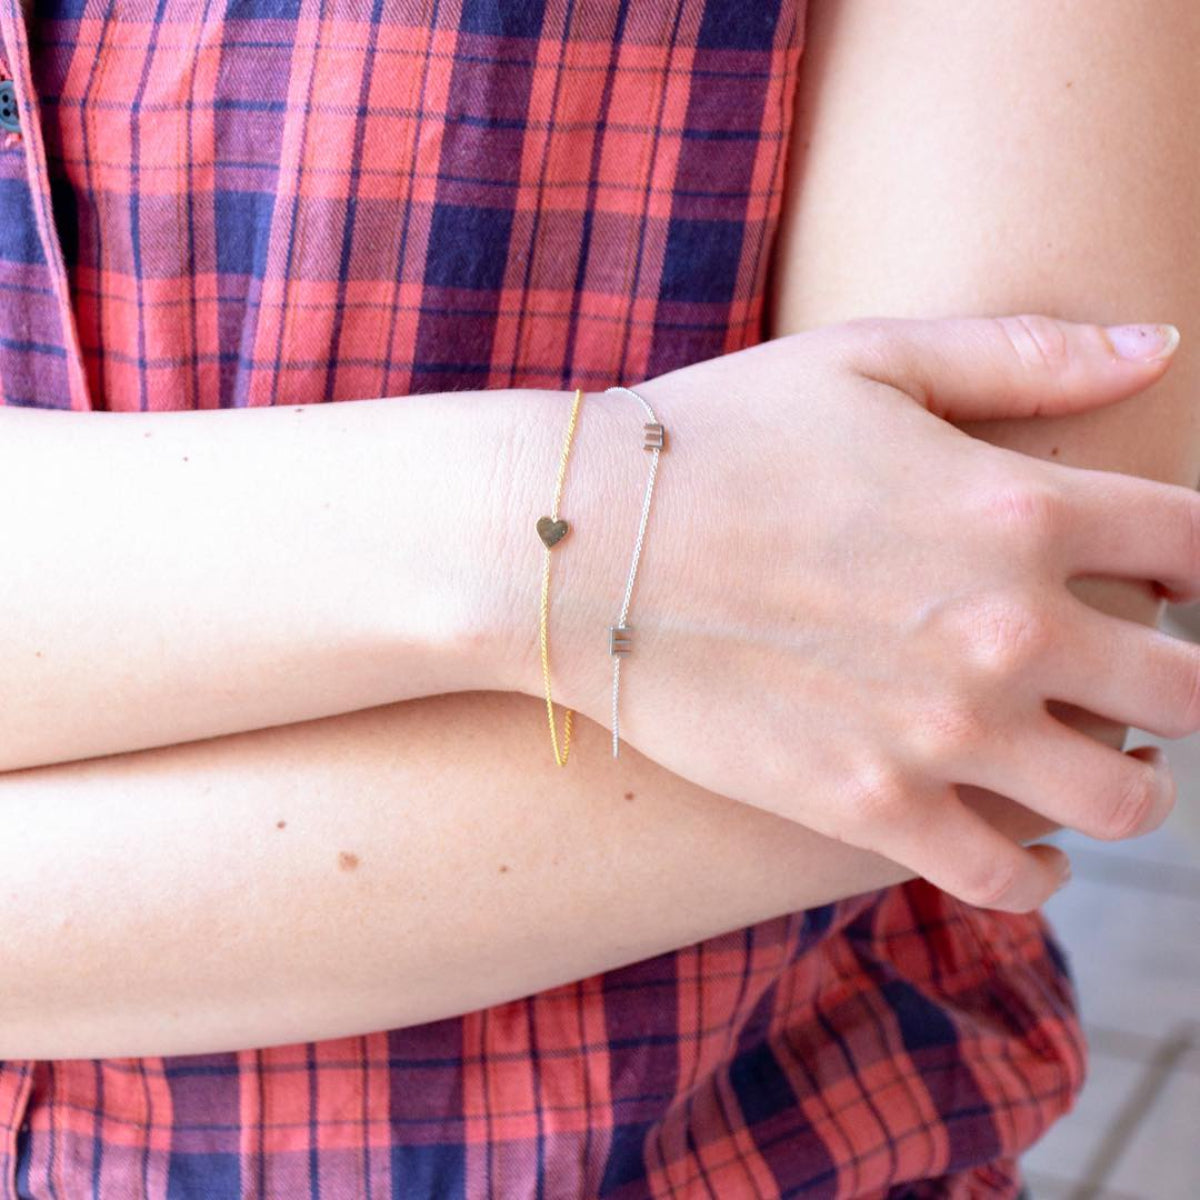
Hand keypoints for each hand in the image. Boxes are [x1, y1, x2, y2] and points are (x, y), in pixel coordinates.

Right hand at [555, 315, 1187, 911]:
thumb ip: (1024, 353)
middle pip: (1191, 689)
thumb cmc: (716, 439)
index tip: (1163, 573)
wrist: (583, 549)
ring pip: (1126, 800)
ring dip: (1129, 780)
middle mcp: (1006, 629)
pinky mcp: (867, 806)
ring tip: (1086, 756)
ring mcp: (941, 731)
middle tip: (1127, 670)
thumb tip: (1161, 343)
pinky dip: (1036, 871)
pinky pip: (1006, 878)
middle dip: (1181, 679)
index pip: (1199, 546)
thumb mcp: (867, 362)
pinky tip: (1022, 845)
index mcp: (1019, 508)